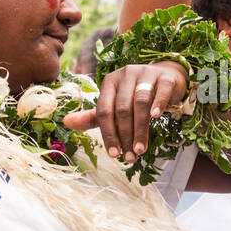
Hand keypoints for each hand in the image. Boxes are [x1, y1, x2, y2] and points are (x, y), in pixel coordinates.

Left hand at [63, 61, 187, 163]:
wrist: (165, 79)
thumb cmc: (135, 95)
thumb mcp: (114, 106)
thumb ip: (93, 117)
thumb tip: (65, 123)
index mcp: (109, 82)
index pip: (104, 110)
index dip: (108, 133)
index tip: (114, 154)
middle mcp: (125, 75)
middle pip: (122, 109)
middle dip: (125, 135)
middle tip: (130, 157)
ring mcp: (145, 73)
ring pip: (140, 102)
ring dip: (140, 129)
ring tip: (141, 149)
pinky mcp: (164, 76)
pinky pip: (161, 90)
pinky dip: (158, 104)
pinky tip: (156, 117)